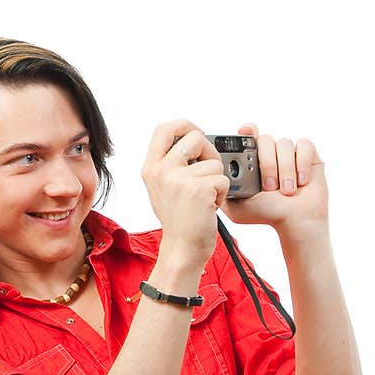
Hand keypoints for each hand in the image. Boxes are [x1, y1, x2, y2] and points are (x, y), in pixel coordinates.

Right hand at [141, 120, 230, 265]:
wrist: (182, 250)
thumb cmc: (179, 221)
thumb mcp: (164, 188)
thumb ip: (172, 163)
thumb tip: (194, 138)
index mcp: (151, 168)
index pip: (164, 128)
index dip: (184, 125)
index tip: (196, 134)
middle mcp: (162, 171)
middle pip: (196, 137)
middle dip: (210, 154)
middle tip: (208, 174)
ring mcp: (180, 179)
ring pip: (214, 163)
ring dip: (216, 181)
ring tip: (204, 200)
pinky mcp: (199, 190)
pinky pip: (223, 180)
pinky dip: (221, 195)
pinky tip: (209, 208)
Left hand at [218, 123, 328, 237]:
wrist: (294, 222)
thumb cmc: (267, 214)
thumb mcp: (236, 206)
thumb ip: (223, 188)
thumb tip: (213, 174)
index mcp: (251, 158)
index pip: (247, 133)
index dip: (247, 131)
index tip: (246, 133)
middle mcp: (270, 152)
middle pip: (265, 139)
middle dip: (267, 164)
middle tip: (269, 187)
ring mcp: (289, 152)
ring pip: (285, 144)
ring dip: (285, 170)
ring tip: (286, 191)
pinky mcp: (308, 154)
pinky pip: (304, 146)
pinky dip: (302, 164)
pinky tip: (301, 182)